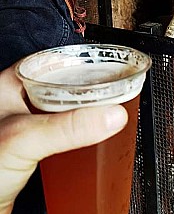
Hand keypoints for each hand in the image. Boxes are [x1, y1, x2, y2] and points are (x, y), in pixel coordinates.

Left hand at [0, 64, 127, 213]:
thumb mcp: (24, 138)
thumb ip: (68, 127)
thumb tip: (113, 115)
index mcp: (12, 84)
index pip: (57, 62)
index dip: (87, 63)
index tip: (114, 69)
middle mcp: (20, 102)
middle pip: (66, 86)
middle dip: (94, 90)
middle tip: (120, 95)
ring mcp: (26, 127)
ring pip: (66, 111)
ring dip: (89, 115)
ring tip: (112, 118)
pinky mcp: (31, 151)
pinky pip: (62, 136)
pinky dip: (81, 137)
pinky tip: (93, 144)